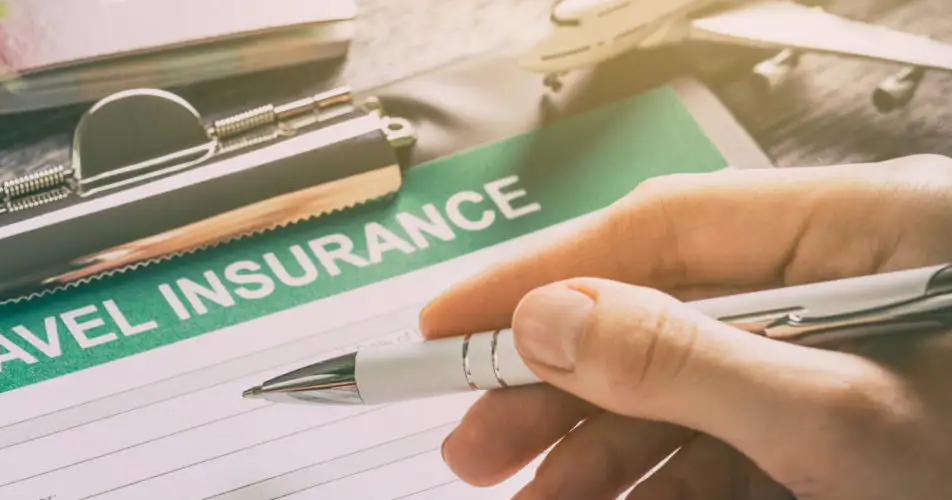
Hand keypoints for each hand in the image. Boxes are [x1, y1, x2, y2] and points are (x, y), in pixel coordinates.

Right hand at [420, 155, 951, 498]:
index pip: (657, 232)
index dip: (538, 273)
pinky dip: (652, 478)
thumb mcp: (845, 421)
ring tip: (517, 494)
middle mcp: (840, 286)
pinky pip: (722, 444)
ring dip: (590, 445)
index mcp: (859, 232)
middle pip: (654, 314)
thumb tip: (554, 317)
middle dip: (550, 381)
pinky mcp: (843, 431)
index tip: (444, 322)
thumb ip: (693, 361)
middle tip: (466, 442)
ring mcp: (841, 363)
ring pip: (679, 389)